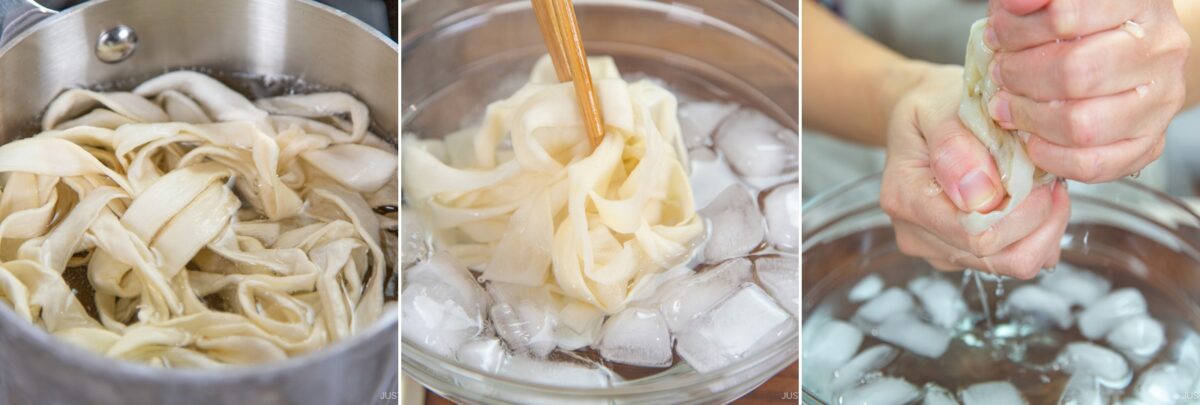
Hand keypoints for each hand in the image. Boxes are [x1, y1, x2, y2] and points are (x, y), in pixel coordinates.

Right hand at [880, 64, 1069, 278]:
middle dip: (1038, 218)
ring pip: (1012, 264)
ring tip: (1046, 188)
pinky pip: (1013, 260)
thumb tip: (979, 194)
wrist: (923, 117)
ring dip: (1043, 228)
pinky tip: (1034, 201)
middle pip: (996, 256)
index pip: (973, 232)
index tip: (1041, 173)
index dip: (1020, 209)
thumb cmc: (933, 107)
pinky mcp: (961, 255)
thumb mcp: (938, 107)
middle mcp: (915, 233)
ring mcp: (938, 249)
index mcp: (905, 198)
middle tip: (1050, 177)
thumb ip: (954, 146)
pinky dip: (1036, 235)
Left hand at [985, 0, 1188, 182]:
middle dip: (1020, 75)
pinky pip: (1093, 164)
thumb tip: (1014, 3)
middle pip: (1075, 72)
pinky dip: (1050, 156)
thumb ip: (1035, 0)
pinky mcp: (1149, 142)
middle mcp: (1159, 50)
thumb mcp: (1057, 1)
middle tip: (1001, 73)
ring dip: (1029, 118)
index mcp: (1138, 3)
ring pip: (1082, 124)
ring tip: (1008, 105)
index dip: (1018, 30)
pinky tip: (1032, 139)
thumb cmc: (1084, 24)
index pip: (1068, 15)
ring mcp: (1160, 99)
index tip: (996, 35)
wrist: (1128, 49)